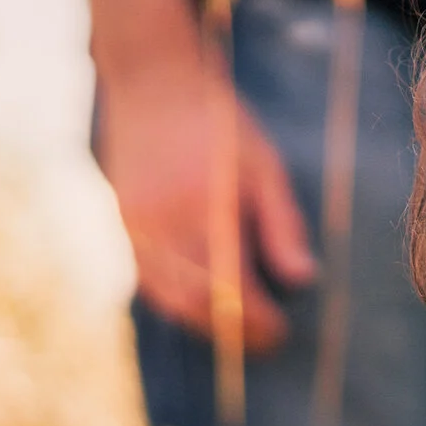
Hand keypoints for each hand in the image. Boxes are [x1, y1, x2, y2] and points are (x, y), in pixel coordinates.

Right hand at [97, 54, 315, 350]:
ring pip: (167, 297)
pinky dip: (177, 301)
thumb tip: (303, 279)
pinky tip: (204, 304)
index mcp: (203, 206)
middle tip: (266, 341)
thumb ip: (283, 225)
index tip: (281, 333)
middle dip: (233, 330)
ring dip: (204, 322)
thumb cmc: (220, 122)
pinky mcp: (122, 224)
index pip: (229, 287)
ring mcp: (135, 225)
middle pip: (195, 301)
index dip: (256, 320)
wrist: (152, 84)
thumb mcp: (265, 166)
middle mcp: (161, 222)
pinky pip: (148, 280)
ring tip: (239, 329)